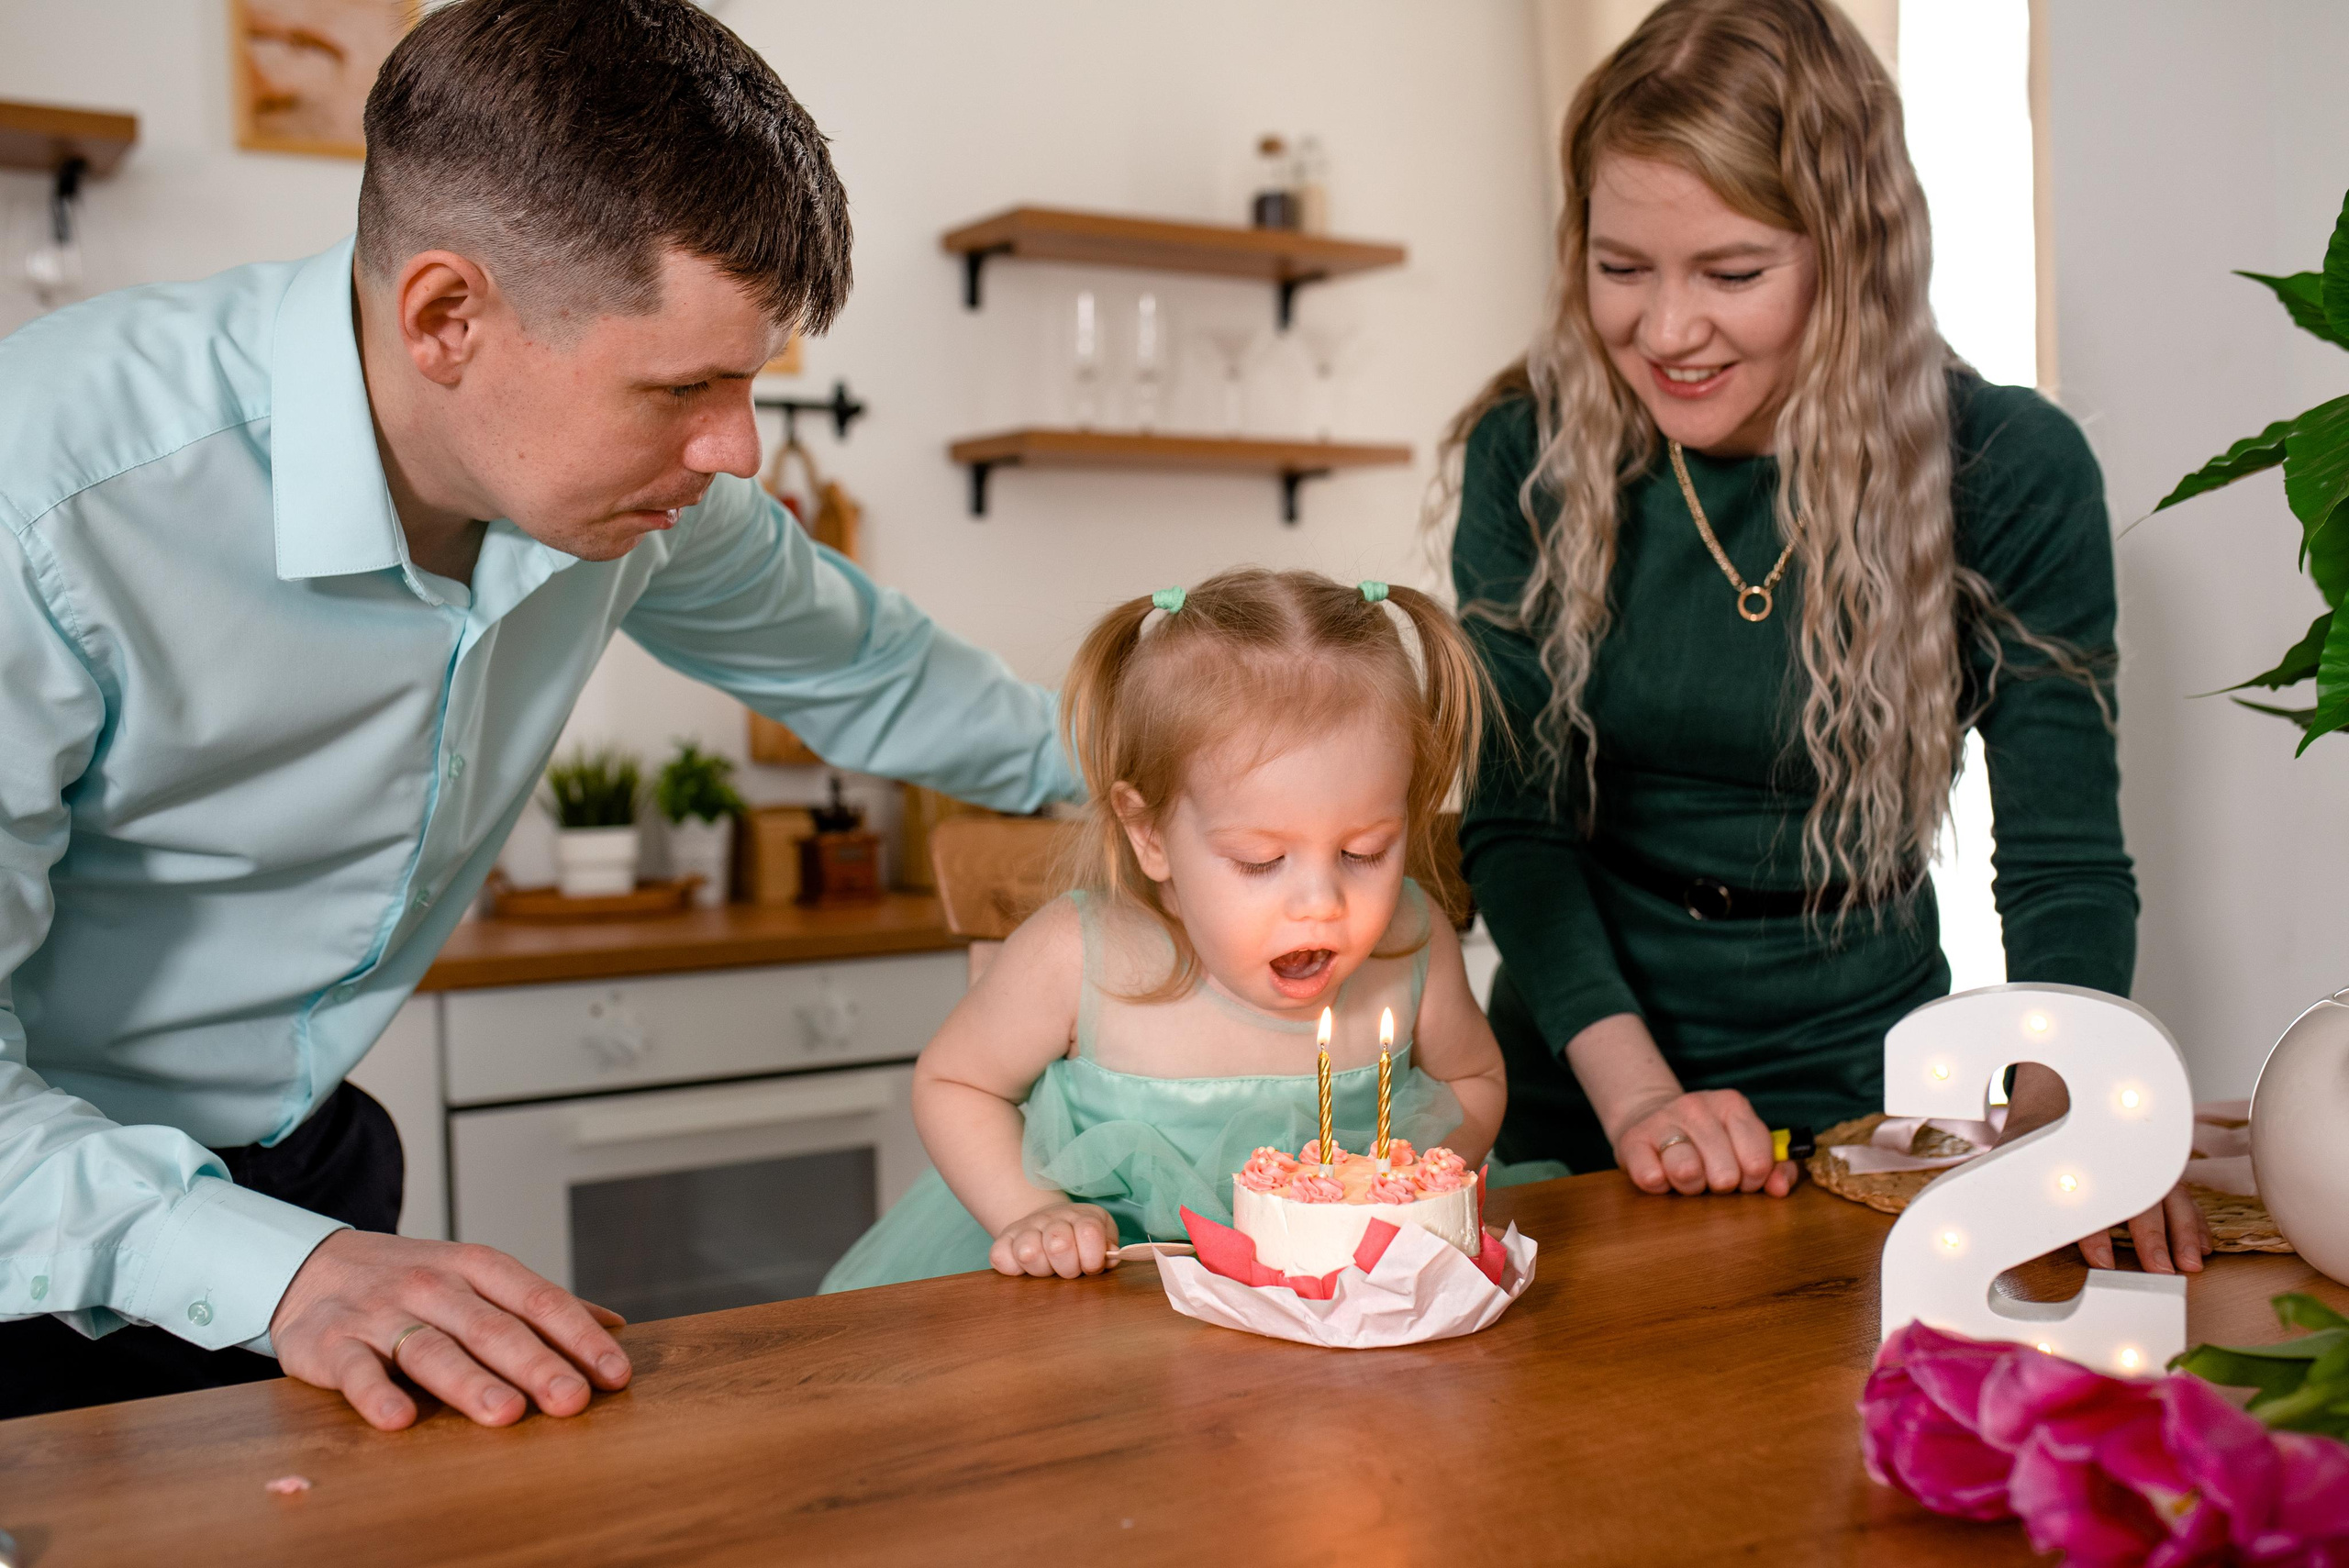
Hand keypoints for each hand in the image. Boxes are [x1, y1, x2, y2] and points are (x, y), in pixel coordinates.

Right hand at [269, 1229, 631, 1432]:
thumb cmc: (415, 1282)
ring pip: (432, 1349)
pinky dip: (376, 1394)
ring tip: (506, 1414)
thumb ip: (542, 1305)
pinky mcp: (331, 1343)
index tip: (614, 1374)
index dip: (578, 1337)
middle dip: (536, 1365)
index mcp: (478, 1268)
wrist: (314, 1267)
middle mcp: (434, 1286)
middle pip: (492, 1328)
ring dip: (469, 1382)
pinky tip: (401, 1419)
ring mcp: (381, 1314)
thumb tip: (616, 1326)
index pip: (539, 1300)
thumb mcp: (480, 1278)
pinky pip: (356, 1370)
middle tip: (571, 1400)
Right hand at [989, 1201, 1117, 1277]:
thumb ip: (1108, 1246)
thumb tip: (1110, 1257)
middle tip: (1068, 1269)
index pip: (1088, 1232)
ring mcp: (1025, 1229)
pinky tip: (1023, 1268)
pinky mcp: (1003, 1242)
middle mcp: (1052, 1219)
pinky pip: (1000, 1257)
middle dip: (1067, 1267)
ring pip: (1028, 1252)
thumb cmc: (1079, 1236)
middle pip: (1059, 1244)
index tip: (1091, 1267)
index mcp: (1081, 1217)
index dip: (1092, 1258)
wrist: (1046, 1221)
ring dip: (1040, 1268)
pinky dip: (1012, 1268)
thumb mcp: (1102, 1234)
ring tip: (1047, 1268)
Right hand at [1613, 1088, 1796, 1197]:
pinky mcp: (1632, 1139)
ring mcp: (1662, 1120)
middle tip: (1712, 1179)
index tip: (1743, 1178)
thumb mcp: (1744, 1144)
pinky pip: (1651, 1178)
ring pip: (1687, 1172)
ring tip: (1688, 1179)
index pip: (1758, 1160)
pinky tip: (1663, 1176)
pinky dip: (1660, 1185)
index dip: (1753, 1180)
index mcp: (1732, 1105)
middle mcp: (1696, 1106)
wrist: (1651, 1119)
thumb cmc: (1707, 1141)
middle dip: (1721, 1186)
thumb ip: (1774, 1167)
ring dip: (1690, 1187)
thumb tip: (1780, 1189)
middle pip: (1724, 1174)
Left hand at [2001, 1063, 2209, 1274]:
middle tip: (2162, 1271)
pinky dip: (2196, 1222)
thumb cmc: (2033, 1141)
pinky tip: (2204, 1248)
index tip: (2102, 1262)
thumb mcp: (2012, 1155)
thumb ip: (2014, 1189)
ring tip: (2192, 1264)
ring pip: (2169, 1195)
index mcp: (2078, 1156)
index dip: (2093, 1233)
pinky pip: (2184, 1195)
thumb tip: (1994, 1224)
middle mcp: (2115, 1157)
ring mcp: (2141, 1161)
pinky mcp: (2159, 1169)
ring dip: (2183, 1231)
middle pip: (2137, 1197)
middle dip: (2151, 1236)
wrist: (2052, 1104)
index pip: (2088, 1199)